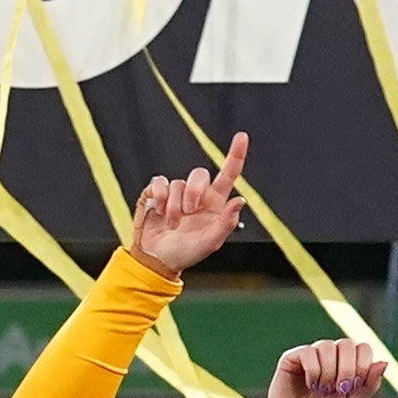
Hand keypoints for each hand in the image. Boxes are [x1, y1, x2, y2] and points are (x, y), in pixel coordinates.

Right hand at [129, 134, 247, 276]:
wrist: (156, 260)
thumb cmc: (186, 253)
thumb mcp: (210, 243)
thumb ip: (226, 223)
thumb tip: (239, 200)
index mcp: (214, 203)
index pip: (228, 174)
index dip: (235, 155)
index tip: (242, 136)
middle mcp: (197, 195)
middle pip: (199, 174)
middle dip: (193, 192)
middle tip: (188, 212)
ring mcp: (176, 194)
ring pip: (178, 183)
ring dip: (173, 206)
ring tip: (172, 223)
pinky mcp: (156, 194)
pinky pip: (159, 182)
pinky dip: (159, 197)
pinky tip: (158, 211)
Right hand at [264, 341, 385, 397]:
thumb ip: (370, 384)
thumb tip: (384, 362)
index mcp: (347, 363)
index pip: (363, 348)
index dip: (362, 364)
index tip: (354, 386)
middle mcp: (329, 355)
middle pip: (347, 344)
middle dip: (347, 369)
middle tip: (339, 389)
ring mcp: (311, 355)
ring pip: (327, 346)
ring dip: (328, 372)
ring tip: (322, 389)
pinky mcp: (291, 358)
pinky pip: (308, 353)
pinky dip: (313, 371)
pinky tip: (309, 385)